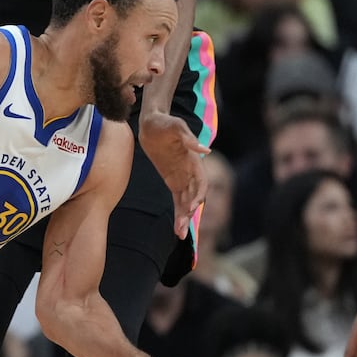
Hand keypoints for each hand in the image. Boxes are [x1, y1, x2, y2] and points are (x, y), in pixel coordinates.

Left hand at [138, 111, 209, 234]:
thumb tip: (205, 150)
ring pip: (186, 202)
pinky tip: (177, 227)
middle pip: (194, 196)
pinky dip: (178, 213)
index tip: (192, 207)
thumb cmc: (164, 122)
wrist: (151, 122)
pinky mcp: (171, 180)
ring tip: (180, 234)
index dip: (199, 195)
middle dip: (190, 213)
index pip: (201, 182)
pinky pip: (177, 199)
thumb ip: (189, 138)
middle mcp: (190, 171)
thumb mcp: (176, 126)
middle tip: (183, 229)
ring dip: (184, 218)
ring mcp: (181, 177)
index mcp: (194, 160)